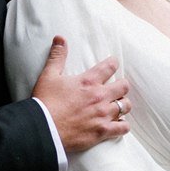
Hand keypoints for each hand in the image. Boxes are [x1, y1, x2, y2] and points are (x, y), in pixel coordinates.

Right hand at [29, 36, 128, 155]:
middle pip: (124, 86)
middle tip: (116, 88)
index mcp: (88, 81)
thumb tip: (60, 38)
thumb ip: (57, 56)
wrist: (43, 129)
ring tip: (118, 105)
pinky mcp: (103, 131)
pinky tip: (118, 124)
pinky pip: (123, 127)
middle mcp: (100, 96)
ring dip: (123, 104)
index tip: (112, 65)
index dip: (113, 64)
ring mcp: (103, 114)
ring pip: (126, 106)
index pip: (110, 66)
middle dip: (122, 85)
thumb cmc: (45, 102)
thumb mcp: (49, 76)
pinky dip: (122, 125)